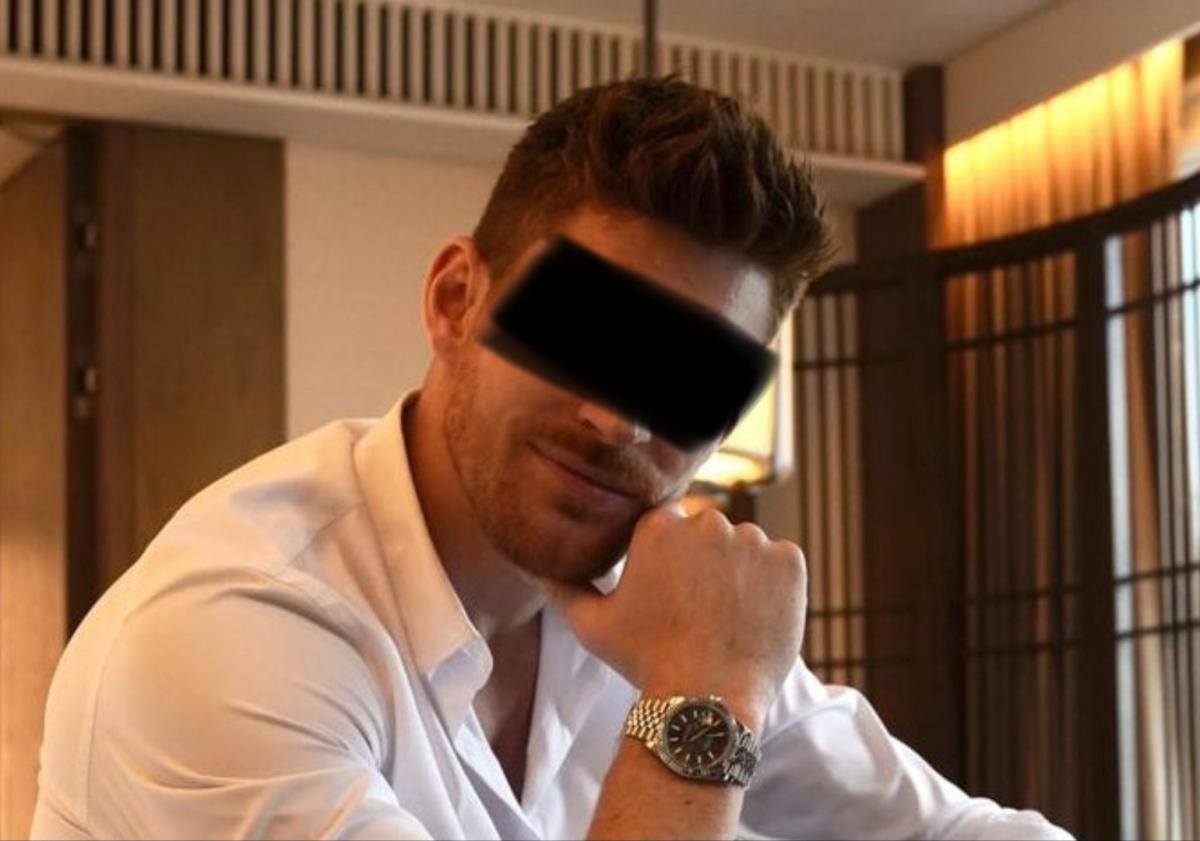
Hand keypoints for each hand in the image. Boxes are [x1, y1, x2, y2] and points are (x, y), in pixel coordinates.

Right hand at [537, 503, 806, 729]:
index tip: (670, 595)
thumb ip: (564, 588)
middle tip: (698, 611)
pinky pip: (783, 562)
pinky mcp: (790, 561)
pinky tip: (755, 617)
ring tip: (727, 619)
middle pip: (708, 533)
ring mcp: (752, 539)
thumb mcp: (591, 625)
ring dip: (741, 573)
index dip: (670, 562)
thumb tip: (536, 567)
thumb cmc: (645, 660)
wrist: (707, 699)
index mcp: (659, 525)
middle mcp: (707, 521)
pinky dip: (775, 585)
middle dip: (705, 563)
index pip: (669, 526)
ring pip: (746, 547)